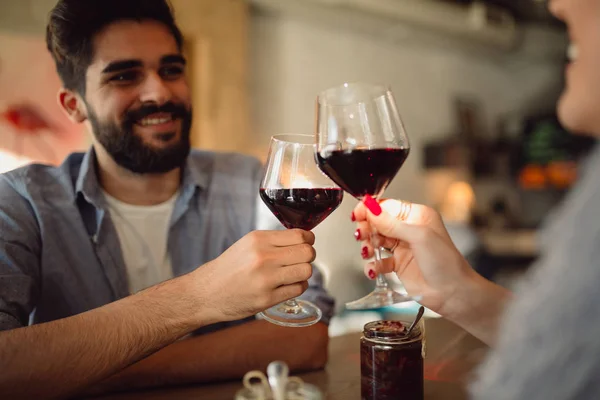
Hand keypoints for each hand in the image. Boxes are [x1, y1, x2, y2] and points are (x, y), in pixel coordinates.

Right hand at [192, 229, 315, 321]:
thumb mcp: (247, 245)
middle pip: (307, 253)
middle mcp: (263, 257)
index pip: (300, 235)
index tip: (306, 244)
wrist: (206, 293)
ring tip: (292, 273)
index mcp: (258, 240)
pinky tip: (286, 285)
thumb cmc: (229, 268)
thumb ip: (273, 241)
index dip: (308, 240)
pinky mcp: (267, 299)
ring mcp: (266, 279)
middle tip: (300, 260)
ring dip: (303, 273)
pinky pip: (298, 289)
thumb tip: (303, 239)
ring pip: (306, 271)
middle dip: (308, 257)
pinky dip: (297, 286)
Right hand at [353, 196, 477, 315]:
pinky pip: (377, 260)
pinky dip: (372, 265)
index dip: (370, 209)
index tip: (357, 214)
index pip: (387, 206)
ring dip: (368, 246)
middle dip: (367, 228)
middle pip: (378, 222)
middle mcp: (408, 229)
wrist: (453, 293)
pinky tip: (374, 269)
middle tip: (362, 235)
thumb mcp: (418, 237)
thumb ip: (391, 224)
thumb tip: (371, 209)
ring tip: (368, 252)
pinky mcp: (397, 265)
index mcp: (417, 216)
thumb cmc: (445, 262)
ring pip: (375, 240)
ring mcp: (402, 247)